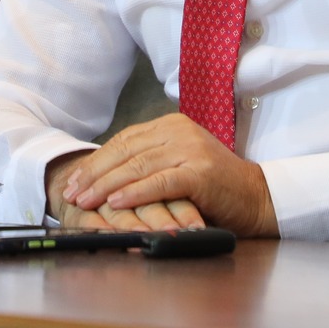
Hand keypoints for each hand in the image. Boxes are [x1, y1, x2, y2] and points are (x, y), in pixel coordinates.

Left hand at [54, 114, 277, 237]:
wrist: (257, 196)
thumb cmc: (213, 188)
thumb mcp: (177, 165)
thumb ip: (149, 163)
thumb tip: (105, 177)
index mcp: (171, 125)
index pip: (124, 139)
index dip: (96, 160)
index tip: (74, 179)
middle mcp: (179, 131)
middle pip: (125, 150)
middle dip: (94, 173)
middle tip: (71, 192)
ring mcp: (190, 149)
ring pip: (138, 165)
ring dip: (106, 185)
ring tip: (84, 200)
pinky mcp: (199, 172)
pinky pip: (159, 182)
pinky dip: (134, 193)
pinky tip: (115, 203)